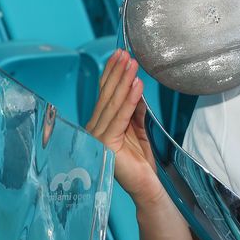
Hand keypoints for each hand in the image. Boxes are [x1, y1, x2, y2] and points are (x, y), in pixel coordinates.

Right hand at [86, 49, 164, 208]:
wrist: (145, 184)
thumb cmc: (140, 159)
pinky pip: (120, 117)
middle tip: (126, 54)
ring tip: (132, 65)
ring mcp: (97, 137)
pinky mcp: (106, 144)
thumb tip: (135, 86)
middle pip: (106, 96)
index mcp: (99, 124)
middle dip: (117, 73)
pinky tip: (136, 86)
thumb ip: (134, 108)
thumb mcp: (138, 127)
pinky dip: (129, 100)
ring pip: (112, 104)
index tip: (120, 56)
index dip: (112, 74)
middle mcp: (93, 129)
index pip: (105, 94)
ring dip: (124, 82)